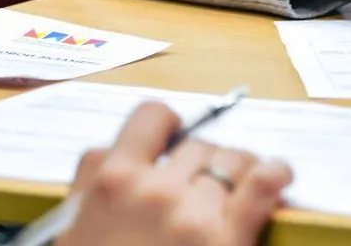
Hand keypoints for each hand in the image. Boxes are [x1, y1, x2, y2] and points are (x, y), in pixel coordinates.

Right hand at [60, 102, 291, 245]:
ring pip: (234, 161)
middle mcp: (156, 190)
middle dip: (204, 164)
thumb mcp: (72, 226)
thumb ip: (91, 181)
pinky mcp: (226, 238)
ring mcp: (194, 213)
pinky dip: (274, 174)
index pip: (151, 117)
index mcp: (113, 182)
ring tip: (236, 192)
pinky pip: (263, 183)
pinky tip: (277, 177)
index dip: (168, 125)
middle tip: (201, 189)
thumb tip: (114, 152)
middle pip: (199, 145)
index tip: (173, 138)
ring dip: (238, 173)